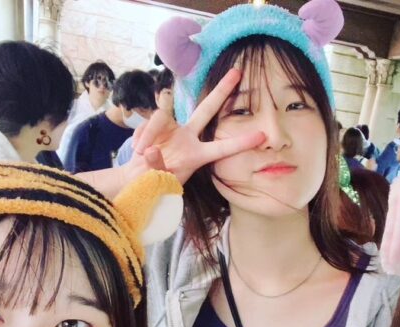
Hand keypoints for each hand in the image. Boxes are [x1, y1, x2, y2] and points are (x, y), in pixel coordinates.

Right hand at [129, 67, 265, 184]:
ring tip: (143, 153)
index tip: (262, 135)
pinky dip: (140, 139)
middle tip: (238, 71)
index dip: (241, 142)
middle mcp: (188, 137)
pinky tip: (140, 152)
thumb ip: (158, 167)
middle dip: (222, 90)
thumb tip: (152, 150)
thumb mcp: (159, 182)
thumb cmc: (155, 184)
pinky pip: (147, 125)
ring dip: (149, 134)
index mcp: (198, 156)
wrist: (137, 179)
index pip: (223, 148)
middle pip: (207, 109)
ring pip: (162, 116)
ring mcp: (172, 128)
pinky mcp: (156, 123)